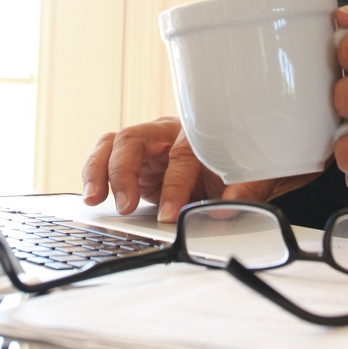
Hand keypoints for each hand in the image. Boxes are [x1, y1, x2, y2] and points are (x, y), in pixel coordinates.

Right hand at [81, 117, 320, 221]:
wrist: (243, 156)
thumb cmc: (244, 158)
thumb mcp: (254, 173)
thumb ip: (245, 189)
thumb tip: (229, 207)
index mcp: (197, 132)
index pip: (179, 156)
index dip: (174, 187)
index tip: (171, 215)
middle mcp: (166, 133)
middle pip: (134, 139)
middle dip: (124, 172)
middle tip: (125, 205)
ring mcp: (148, 146)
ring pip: (113, 144)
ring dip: (99, 169)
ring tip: (93, 199)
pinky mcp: (136, 163)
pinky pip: (107, 159)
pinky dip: (95, 173)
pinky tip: (93, 195)